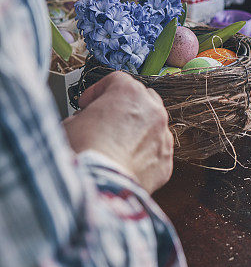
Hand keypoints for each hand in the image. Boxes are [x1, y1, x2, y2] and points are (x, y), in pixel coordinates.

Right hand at [63, 72, 173, 193]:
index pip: (116, 80)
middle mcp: (152, 110)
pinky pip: (155, 151)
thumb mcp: (70, 123)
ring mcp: (162, 135)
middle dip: (123, 108)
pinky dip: (143, 154)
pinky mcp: (165, 161)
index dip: (98, 91)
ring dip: (137, 130)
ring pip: (152, 125)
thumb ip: (83, 116)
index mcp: (129, 92)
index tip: (88, 103)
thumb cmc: (83, 153)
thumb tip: (85, 121)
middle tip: (105, 120)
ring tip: (116, 145)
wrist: (98, 186)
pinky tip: (125, 163)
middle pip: (141, 99)